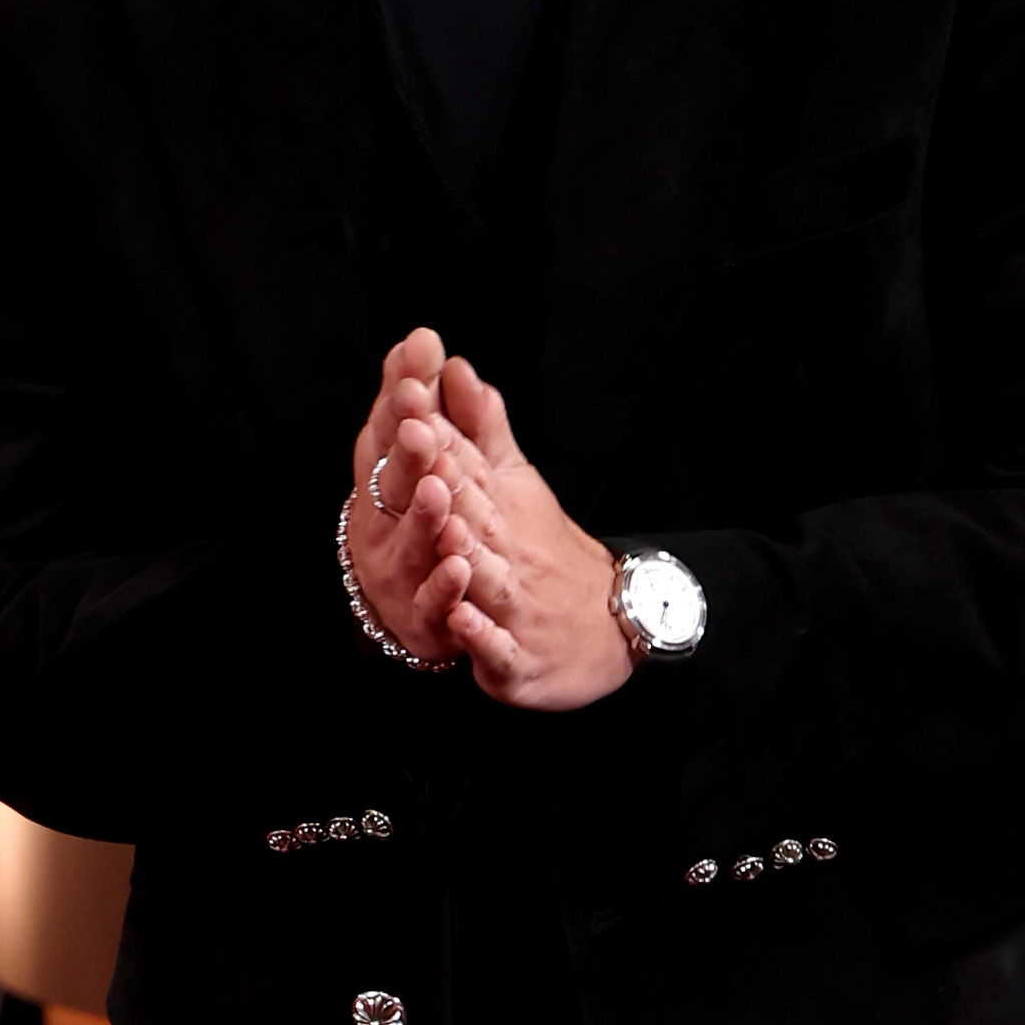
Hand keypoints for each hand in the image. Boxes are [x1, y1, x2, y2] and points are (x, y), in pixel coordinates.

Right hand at [344, 329, 472, 663]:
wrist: (421, 614)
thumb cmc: (426, 522)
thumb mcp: (442, 457)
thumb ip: (438, 403)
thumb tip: (426, 340)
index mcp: (386, 479)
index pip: (389, 431)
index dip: (399, 400)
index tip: (415, 366)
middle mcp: (384, 522)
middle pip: (393, 482)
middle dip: (404, 452)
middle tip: (418, 421)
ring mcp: (400, 571)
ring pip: (411, 541)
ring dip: (422, 516)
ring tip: (437, 488)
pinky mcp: (423, 617)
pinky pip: (433, 603)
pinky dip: (443, 586)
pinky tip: (459, 566)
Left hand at [376, 352, 628, 711]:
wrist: (614, 625)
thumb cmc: (548, 551)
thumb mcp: (518, 483)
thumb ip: (482, 429)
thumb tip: (455, 366)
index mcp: (504, 509)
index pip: (468, 465)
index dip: (437, 433)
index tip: (409, 398)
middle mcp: (511, 552)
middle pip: (476, 512)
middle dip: (446, 479)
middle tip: (416, 442)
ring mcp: (516, 606)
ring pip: (488, 577)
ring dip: (465, 552)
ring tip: (444, 527)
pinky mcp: (517, 657)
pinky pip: (497, 646)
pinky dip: (479, 635)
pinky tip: (459, 620)